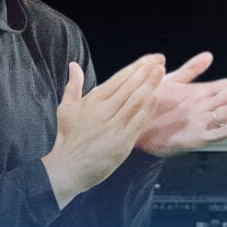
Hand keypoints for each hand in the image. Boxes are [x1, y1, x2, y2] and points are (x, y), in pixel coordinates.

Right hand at [42, 54, 164, 208]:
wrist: (68, 168)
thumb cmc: (67, 138)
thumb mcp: (66, 108)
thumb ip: (73, 85)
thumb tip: (74, 65)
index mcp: (93, 101)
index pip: (118, 79)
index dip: (135, 67)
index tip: (149, 59)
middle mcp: (104, 111)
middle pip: (129, 86)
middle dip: (146, 71)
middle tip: (159, 59)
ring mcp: (113, 127)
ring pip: (135, 101)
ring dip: (149, 85)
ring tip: (161, 71)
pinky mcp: (121, 143)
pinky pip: (137, 123)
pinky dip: (146, 109)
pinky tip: (155, 97)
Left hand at [135, 52, 226, 157]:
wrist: (134, 127)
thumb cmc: (151, 106)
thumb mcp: (172, 82)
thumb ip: (190, 70)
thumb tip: (208, 56)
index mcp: (199, 95)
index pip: (225, 85)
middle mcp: (203, 109)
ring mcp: (201, 123)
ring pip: (226, 113)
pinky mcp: (195, 138)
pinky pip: (216, 134)